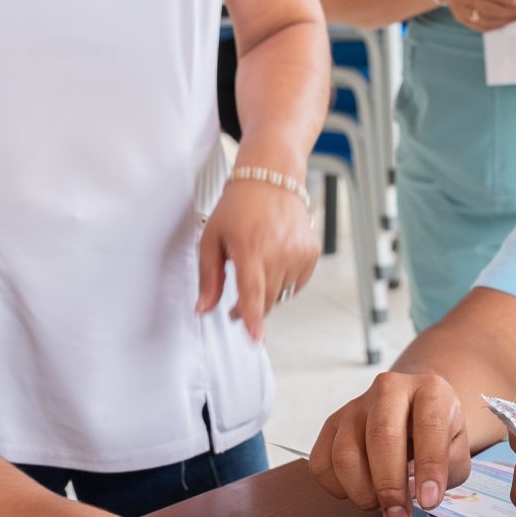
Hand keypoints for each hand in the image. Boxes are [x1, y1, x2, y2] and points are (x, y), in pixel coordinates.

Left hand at [198, 172, 320, 342]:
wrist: (272, 177)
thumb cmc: (237, 207)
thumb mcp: (212, 238)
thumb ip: (208, 277)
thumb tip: (204, 308)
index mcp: (250, 248)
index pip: (252, 291)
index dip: (252, 318)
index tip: (255, 338)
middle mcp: (279, 252)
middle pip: (265, 300)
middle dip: (249, 309)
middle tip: (233, 307)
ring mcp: (299, 253)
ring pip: (280, 294)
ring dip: (265, 293)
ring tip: (255, 267)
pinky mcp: (311, 253)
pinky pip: (295, 283)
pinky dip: (282, 281)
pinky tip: (273, 261)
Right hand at [309, 370, 473, 516]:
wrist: (414, 407)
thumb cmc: (436, 432)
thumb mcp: (457, 447)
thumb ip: (446, 469)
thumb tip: (419, 494)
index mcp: (429, 390)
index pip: (429, 426)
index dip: (430, 468)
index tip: (430, 501)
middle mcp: (390, 389)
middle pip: (381, 435)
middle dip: (389, 485)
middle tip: (399, 514)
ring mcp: (356, 405)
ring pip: (345, 453)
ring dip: (361, 491)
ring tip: (380, 504)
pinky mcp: (332, 423)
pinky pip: (321, 462)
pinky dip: (337, 487)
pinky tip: (358, 490)